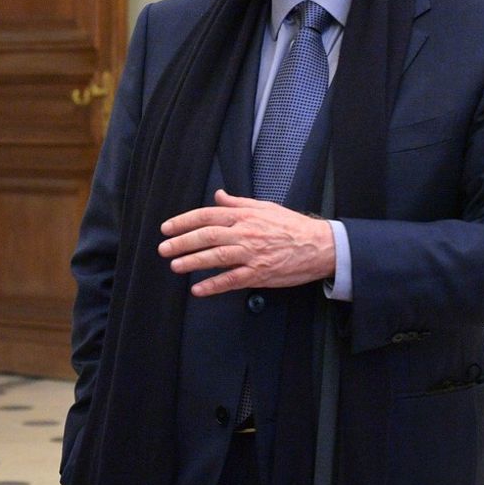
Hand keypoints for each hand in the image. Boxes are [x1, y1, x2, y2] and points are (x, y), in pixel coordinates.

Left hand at [158, 189, 335, 296]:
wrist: (320, 245)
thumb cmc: (293, 226)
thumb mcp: (265, 207)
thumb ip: (238, 203)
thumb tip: (218, 195)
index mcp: (245, 216)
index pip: (207, 215)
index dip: (184, 221)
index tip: (167, 228)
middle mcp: (245, 233)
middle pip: (206, 236)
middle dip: (181, 242)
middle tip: (163, 248)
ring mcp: (252, 254)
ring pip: (216, 257)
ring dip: (192, 261)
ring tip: (174, 265)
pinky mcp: (259, 273)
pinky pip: (232, 280)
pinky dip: (213, 285)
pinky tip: (198, 289)